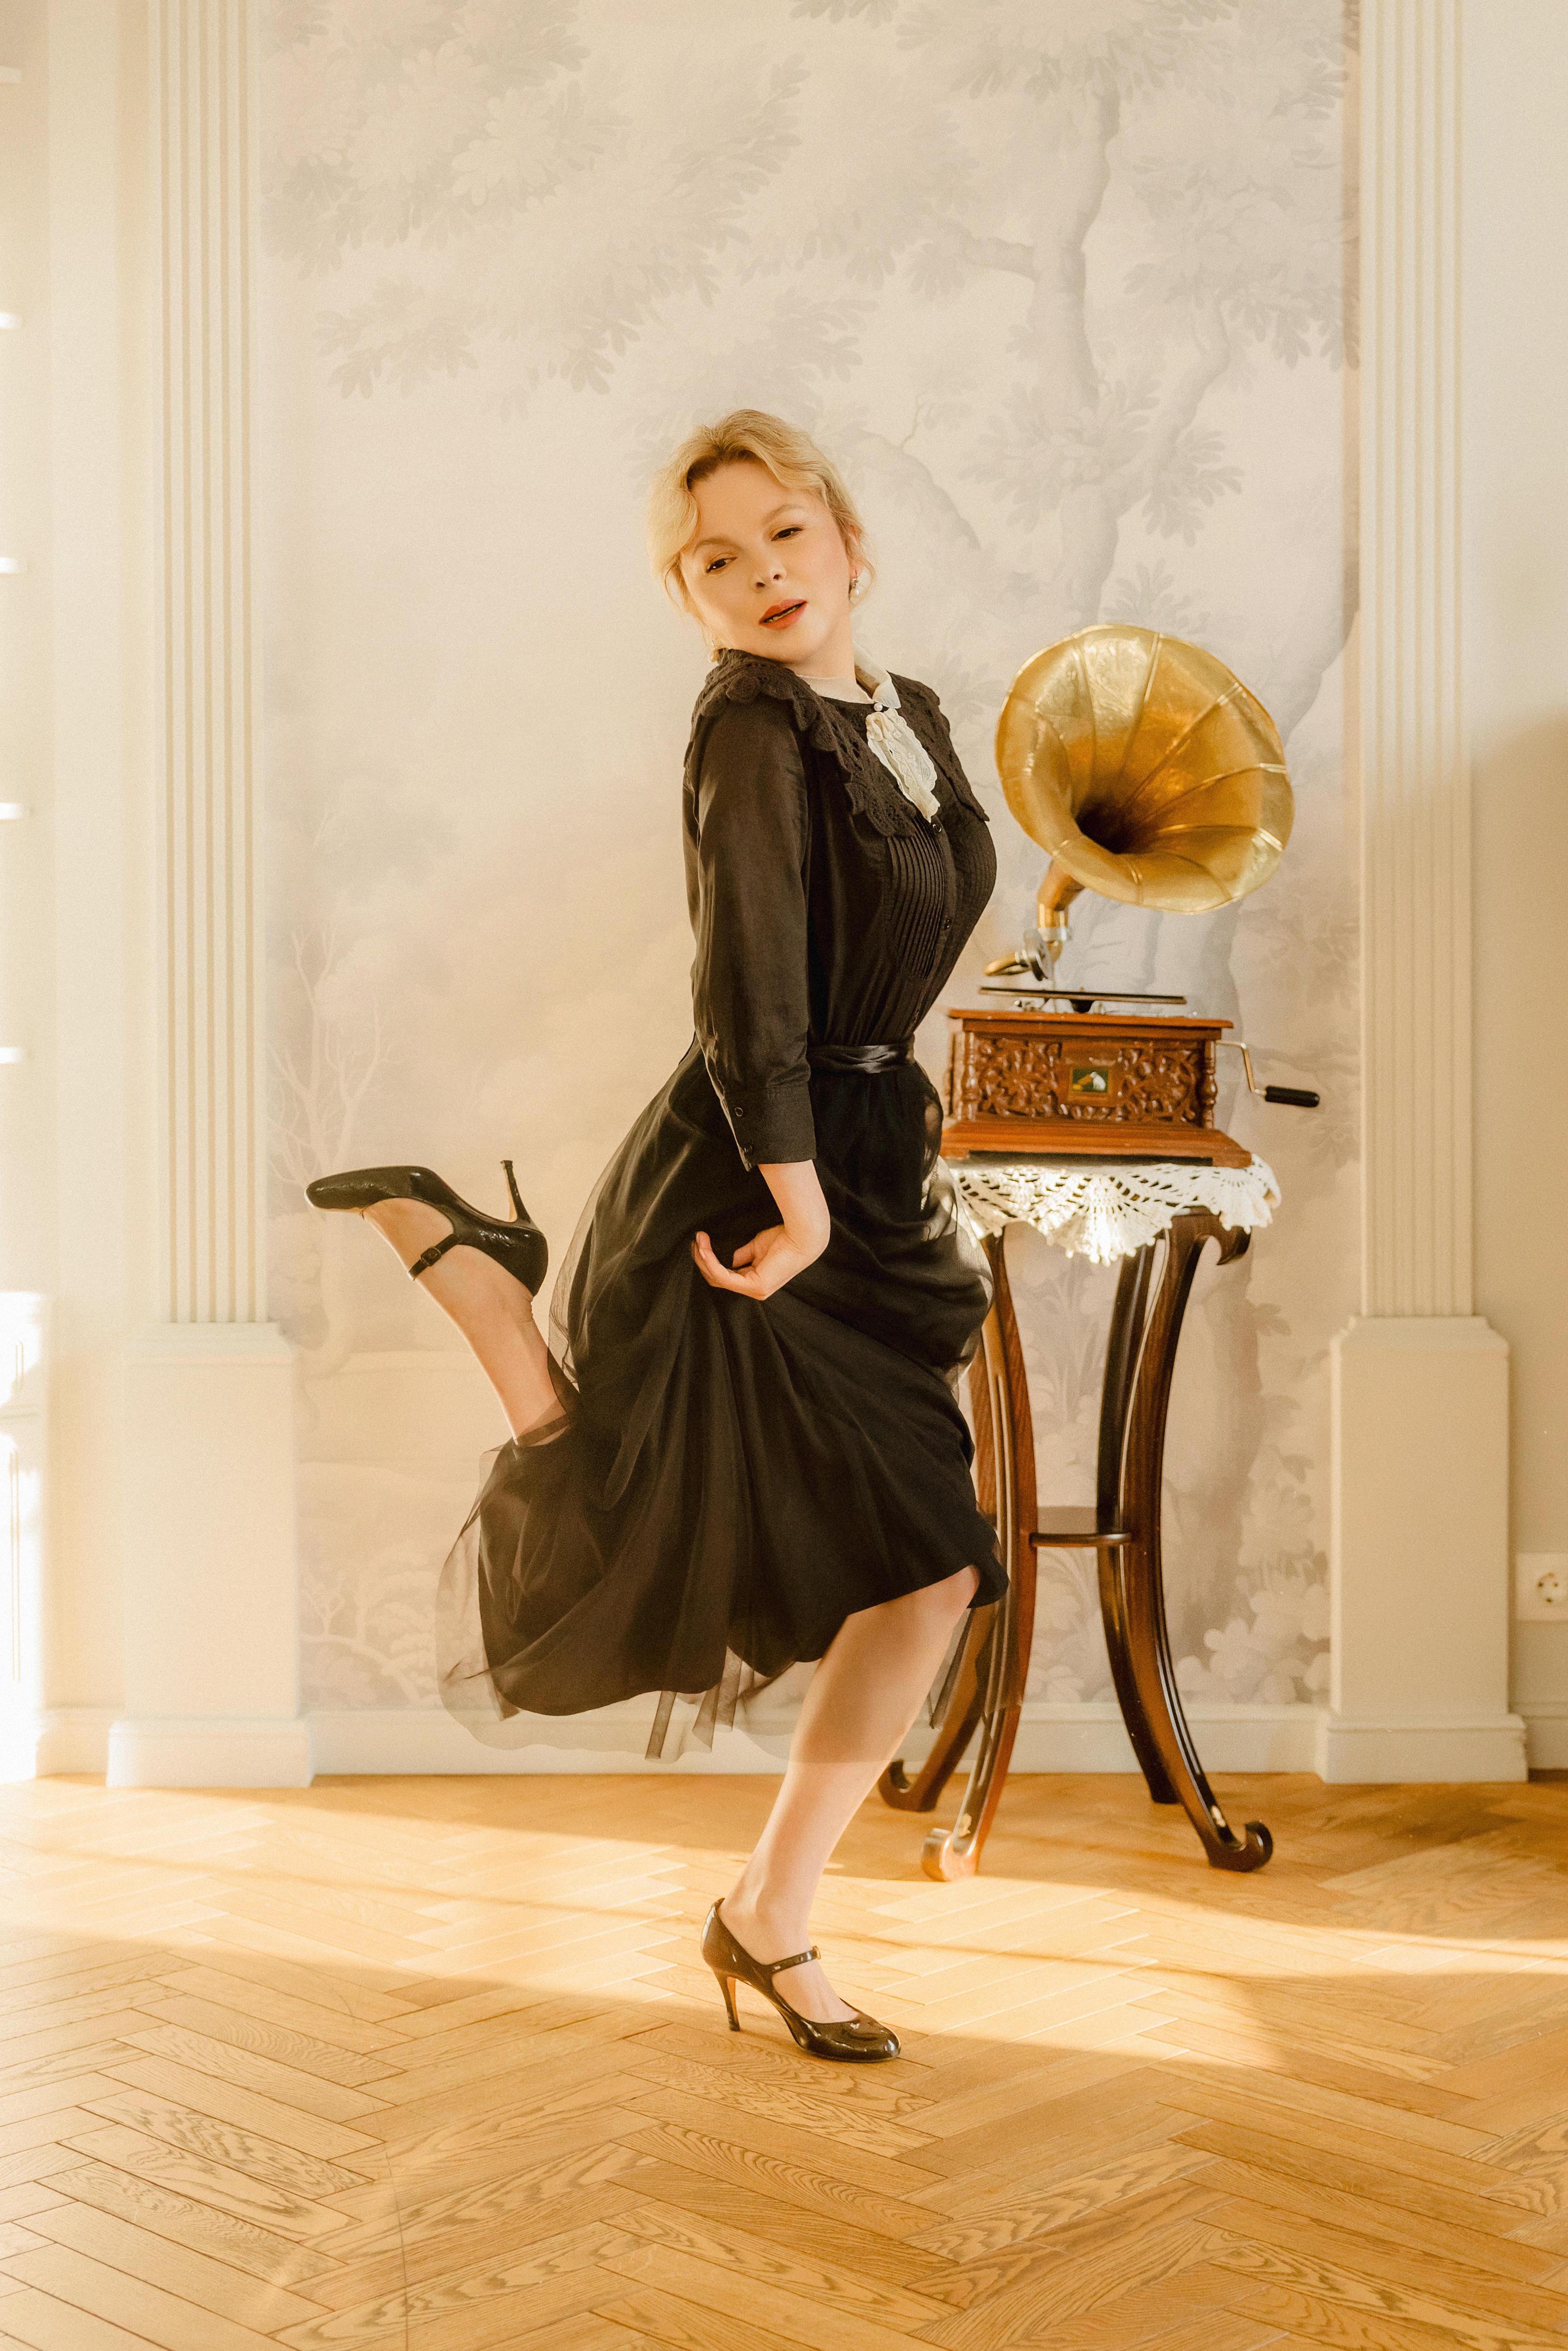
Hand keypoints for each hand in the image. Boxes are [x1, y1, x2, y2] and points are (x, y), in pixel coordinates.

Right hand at [691, 1219, 825, 1299]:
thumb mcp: (756, 1247)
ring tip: (697, 1241)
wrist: (803, 1234)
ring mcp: (756, 1290)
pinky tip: (704, 1248)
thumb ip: (741, 1255)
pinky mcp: (756, 1285)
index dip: (710, 1261)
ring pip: (718, 1278)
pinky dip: (711, 1261)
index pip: (726, 1276)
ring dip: (704, 1259)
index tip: (700, 1243)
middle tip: (695, 1241)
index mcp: (756, 1281)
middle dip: (703, 1260)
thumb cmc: (785, 1237)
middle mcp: (755, 1289)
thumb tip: (727, 1258)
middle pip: (718, 1279)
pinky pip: (725, 1275)